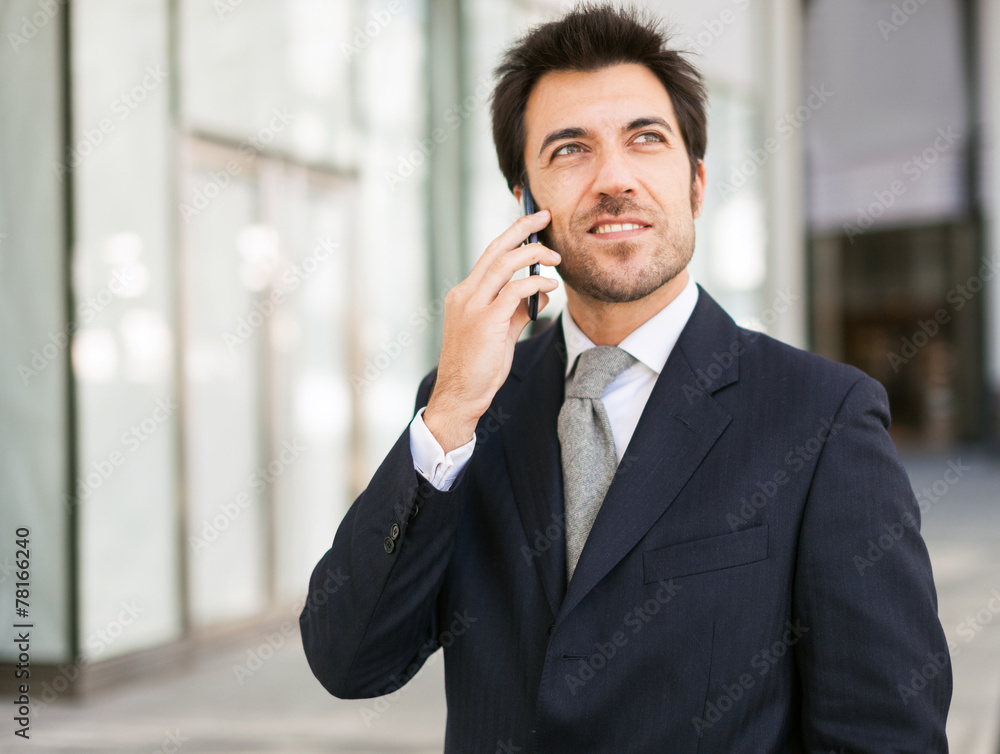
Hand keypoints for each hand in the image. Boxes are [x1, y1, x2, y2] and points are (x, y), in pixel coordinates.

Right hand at [424, 210, 560, 451]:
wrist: (460, 396)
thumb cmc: (478, 367)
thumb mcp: (501, 332)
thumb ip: (519, 310)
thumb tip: (542, 292)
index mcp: (465, 295)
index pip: (489, 255)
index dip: (511, 236)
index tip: (532, 223)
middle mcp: (465, 295)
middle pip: (494, 250)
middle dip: (521, 229)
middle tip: (544, 216)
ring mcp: (472, 307)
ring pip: (502, 264)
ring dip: (532, 255)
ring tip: (555, 257)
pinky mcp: (485, 322)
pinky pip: (513, 291)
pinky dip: (534, 283)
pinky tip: (550, 285)